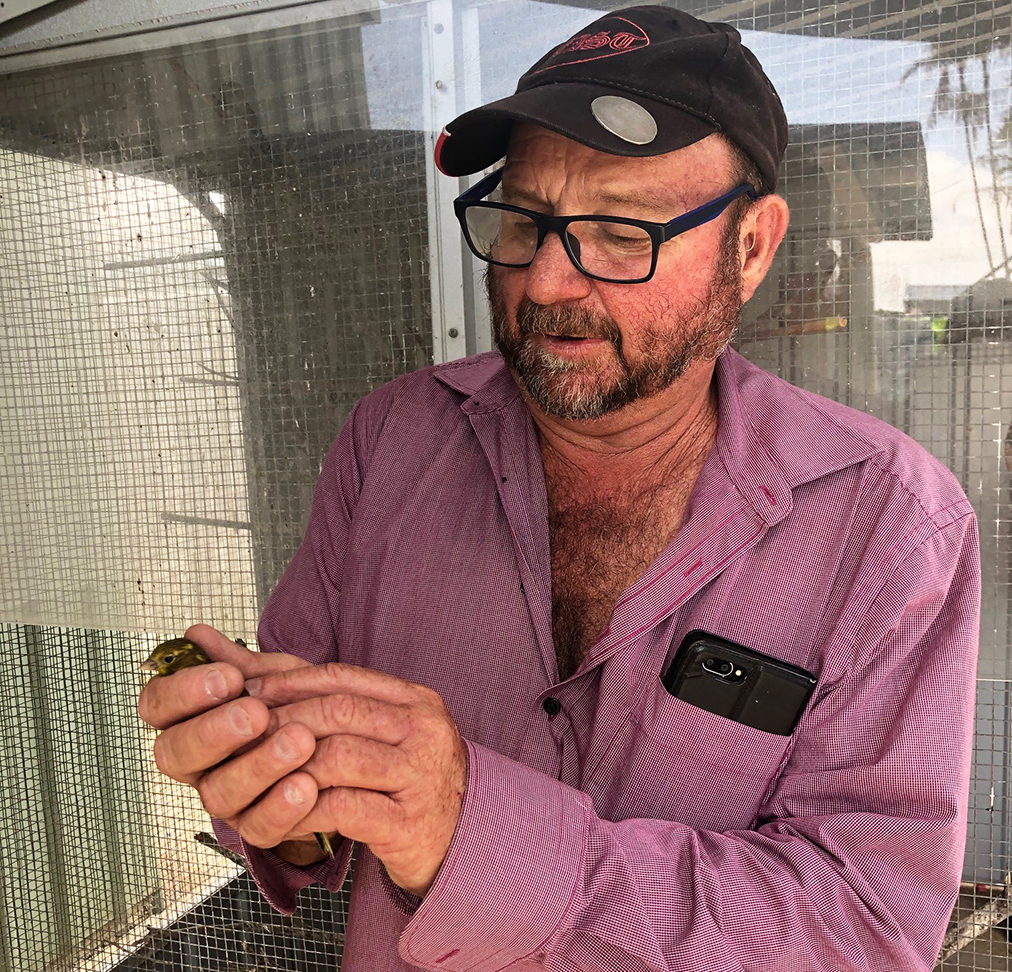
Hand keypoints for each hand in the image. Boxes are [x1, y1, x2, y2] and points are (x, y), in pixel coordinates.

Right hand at [138, 624, 323, 854]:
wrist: (341, 741)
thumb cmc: (295, 705)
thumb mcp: (272, 676)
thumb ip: (237, 660)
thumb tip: (196, 635)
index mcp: (188, 718)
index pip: (156, 706)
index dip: (183, 692)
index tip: (227, 678)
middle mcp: (197, 762)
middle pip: (174, 754)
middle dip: (213, 731)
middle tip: (255, 713)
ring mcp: (224, 797)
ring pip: (218, 793)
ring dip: (258, 765)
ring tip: (298, 741)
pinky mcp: (257, 826)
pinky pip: (259, 826)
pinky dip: (282, 806)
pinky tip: (306, 784)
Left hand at [248, 663, 466, 896]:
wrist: (466, 840)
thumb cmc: (414, 782)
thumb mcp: (392, 733)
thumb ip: (347, 707)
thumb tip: (273, 678)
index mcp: (417, 700)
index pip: (343, 677)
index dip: (291, 682)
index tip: (252, 692)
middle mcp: (424, 730)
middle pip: (338, 711)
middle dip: (283, 720)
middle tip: (244, 735)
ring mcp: (420, 776)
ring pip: (338, 756)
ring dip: (289, 766)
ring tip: (259, 775)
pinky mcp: (409, 823)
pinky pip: (343, 808)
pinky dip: (305, 809)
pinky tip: (285, 814)